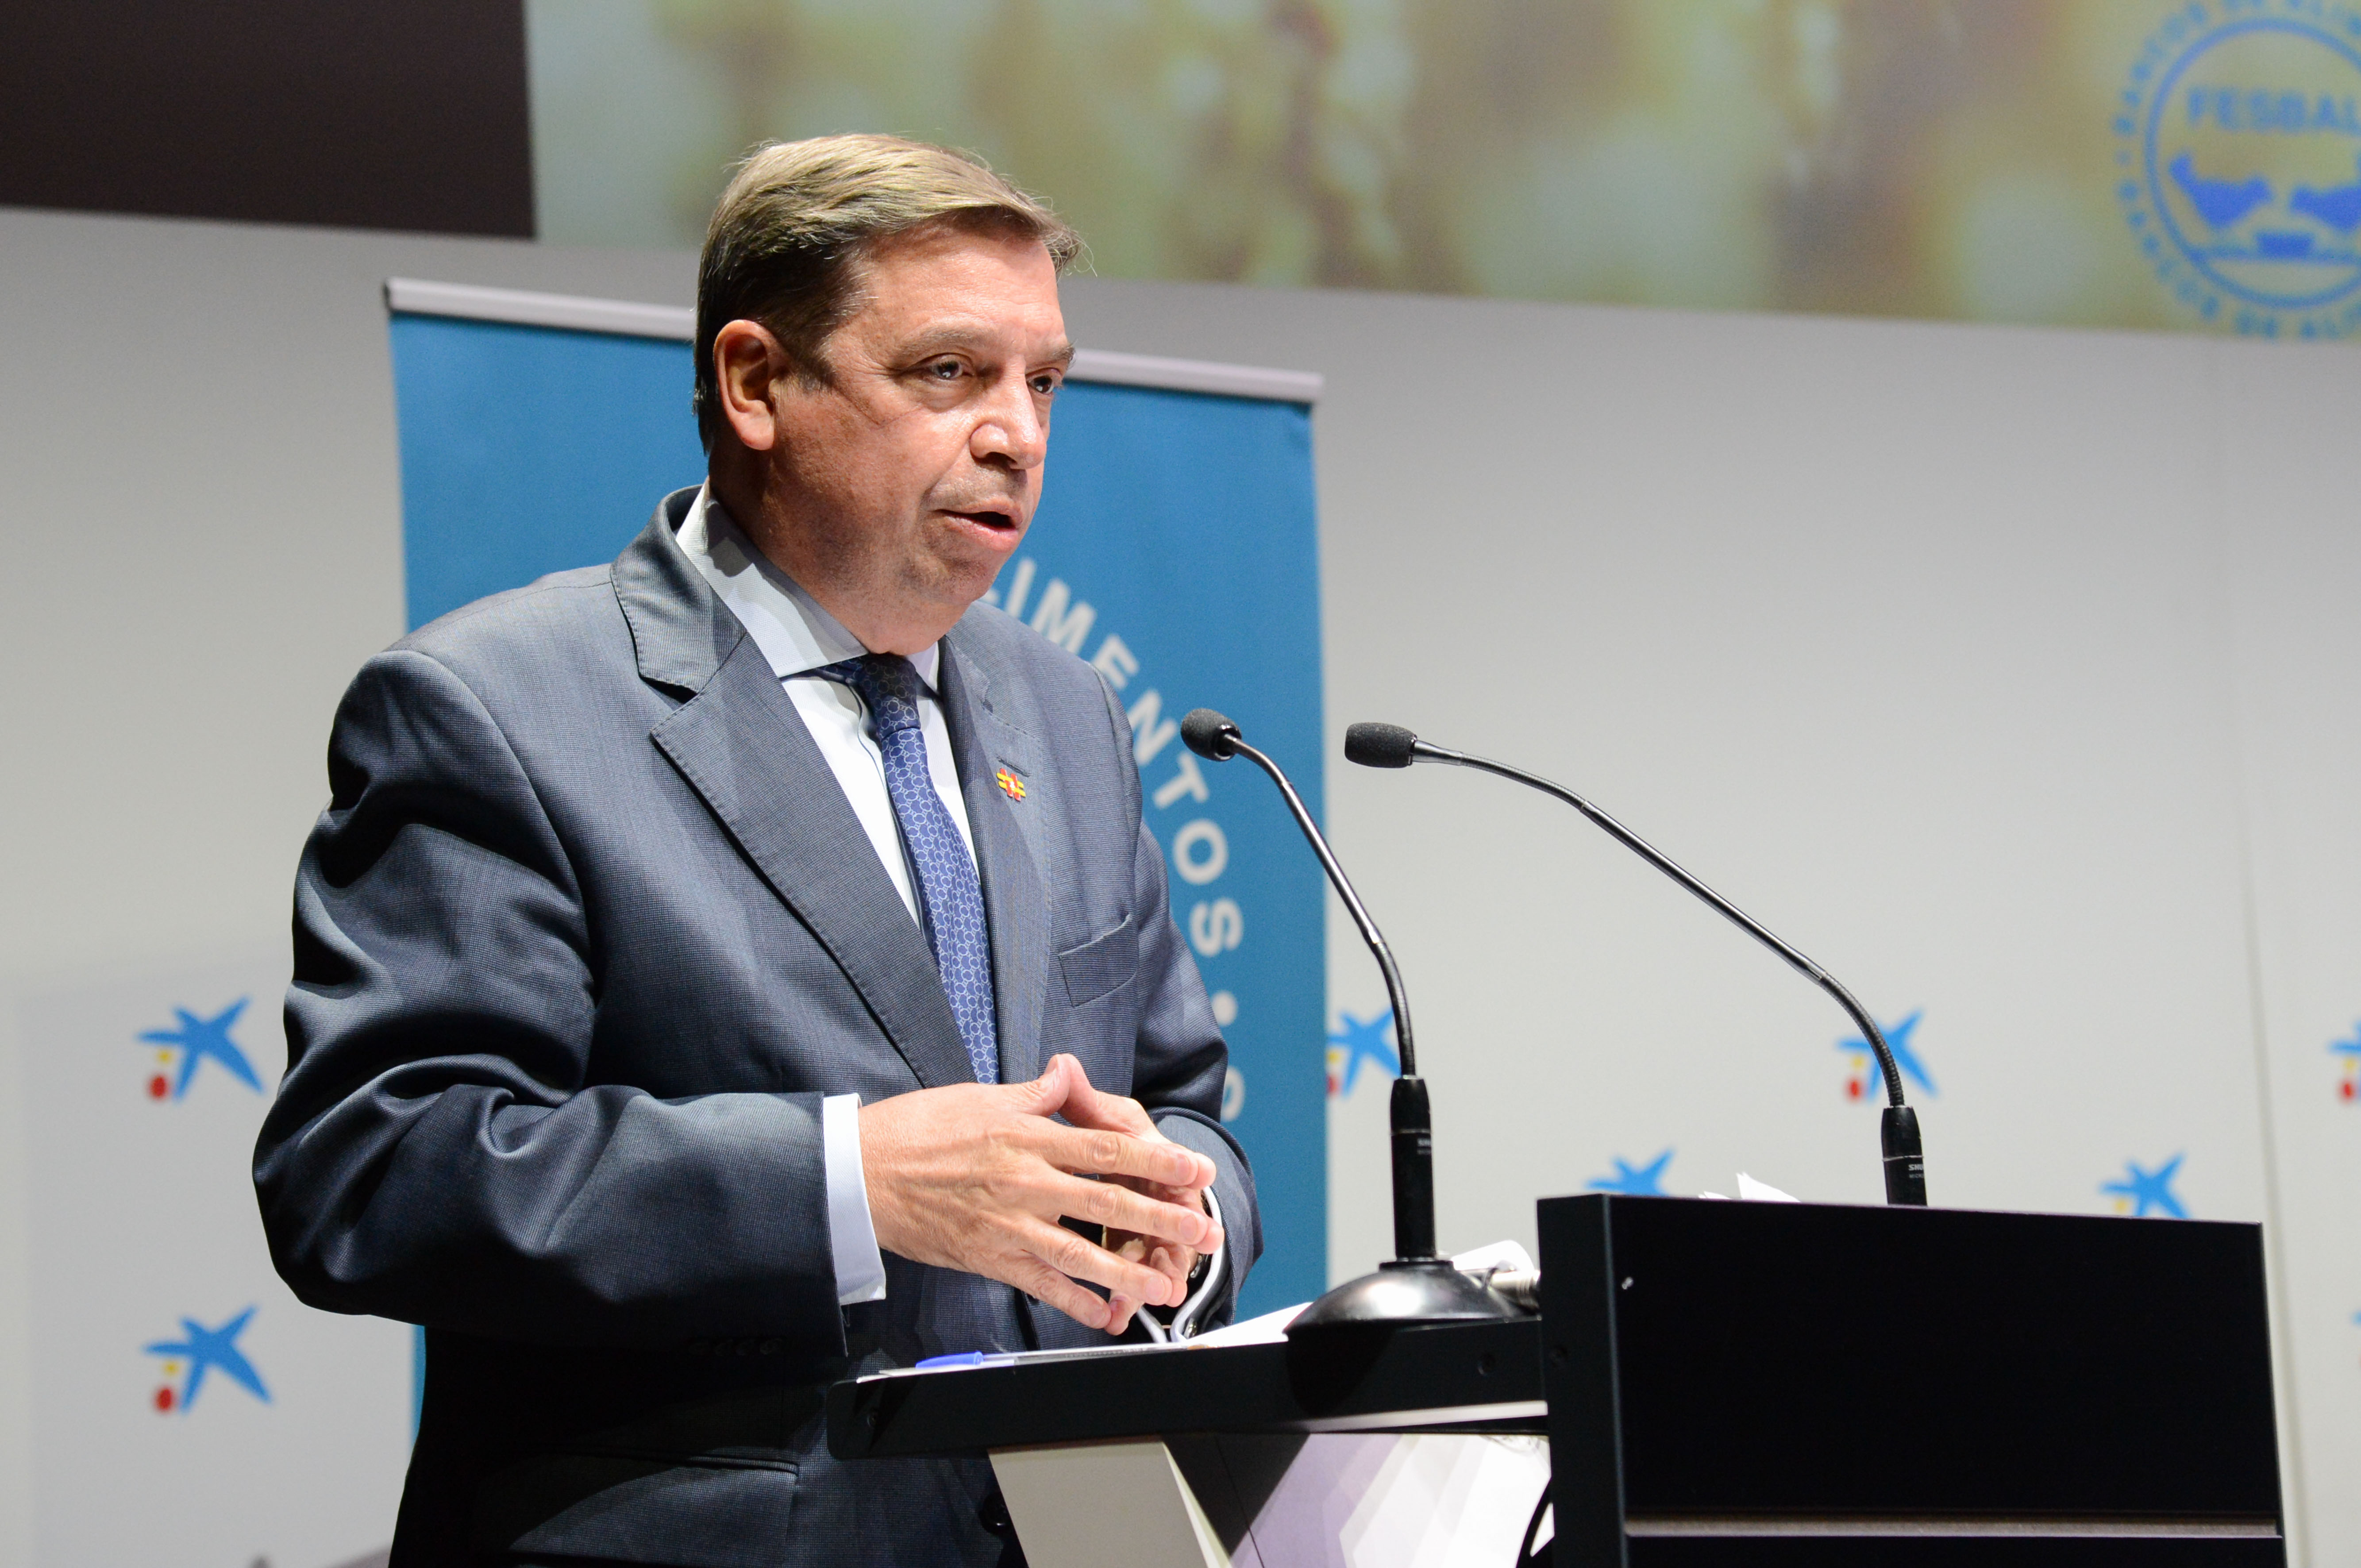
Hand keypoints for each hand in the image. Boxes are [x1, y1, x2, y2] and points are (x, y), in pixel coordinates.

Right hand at [858, 1055, 1219, 1334]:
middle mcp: (1025, 1182)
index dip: (1160, 1160)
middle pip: (1109, 1202)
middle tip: (1205, 1232)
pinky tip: (1106, 1313)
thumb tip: (1068, 1074)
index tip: (1197, 1169)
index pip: (1109, 1148)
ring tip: (1167, 1285)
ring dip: (1130, 1271)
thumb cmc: (918, 1130)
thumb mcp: (982, 1097)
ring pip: (1082, 1253)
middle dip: (1164, 1219)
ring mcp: (1009, 1224)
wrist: (863, 1172)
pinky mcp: (989, 1257)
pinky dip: (1076, 1301)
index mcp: (1029, 1137)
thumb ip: (1035, 1095)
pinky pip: (1042, 1284)